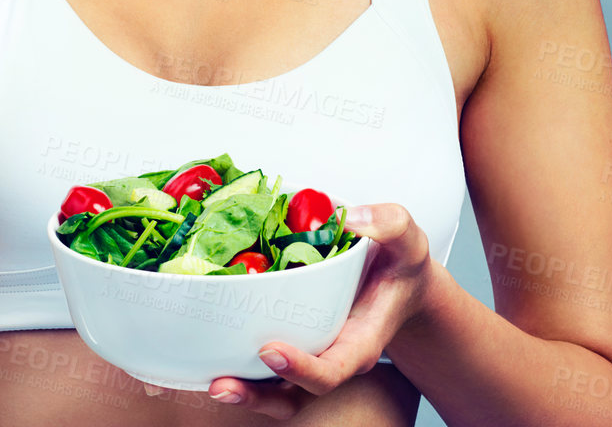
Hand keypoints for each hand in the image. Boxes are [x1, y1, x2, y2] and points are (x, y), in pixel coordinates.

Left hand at [157, 202, 434, 418]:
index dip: (301, 368)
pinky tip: (204, 351)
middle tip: (221, 382)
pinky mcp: (289, 340)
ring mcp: (307, 354)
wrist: (396, 279)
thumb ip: (389, 225)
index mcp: (359, 343)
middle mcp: (330, 355)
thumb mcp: (407, 239)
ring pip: (273, 389)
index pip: (331, 370)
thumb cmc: (399, 265)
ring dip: (242, 390)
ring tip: (210, 382)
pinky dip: (234, 361)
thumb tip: (354, 218)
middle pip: (293, 393)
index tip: (271, 349)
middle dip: (257, 393)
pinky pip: (260, 362)